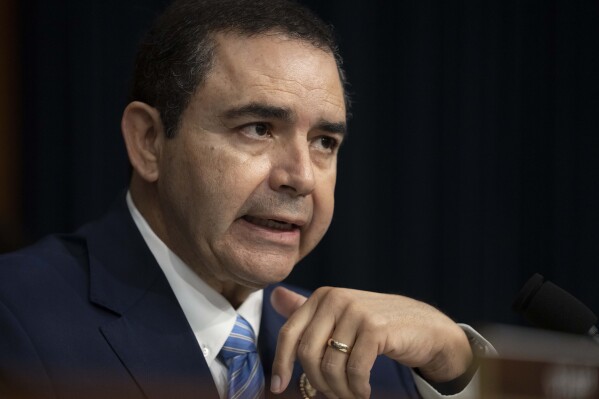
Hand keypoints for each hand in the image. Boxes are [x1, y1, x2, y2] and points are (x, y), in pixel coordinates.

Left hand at [270, 286, 472, 398]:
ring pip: (330, 366)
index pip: (290, 333)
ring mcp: (355, 311)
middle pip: (307, 354)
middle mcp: (335, 298)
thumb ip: (309, 311)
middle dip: (317, 383)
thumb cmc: (379, 327)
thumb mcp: (341, 317)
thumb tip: (274, 296)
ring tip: (351, 395)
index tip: (277, 387)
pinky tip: (364, 391)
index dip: (280, 363)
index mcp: (321, 297)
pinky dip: (357, 388)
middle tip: (332, 396)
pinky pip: (354, 370)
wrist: (426, 328)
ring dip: (339, 391)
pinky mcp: (375, 328)